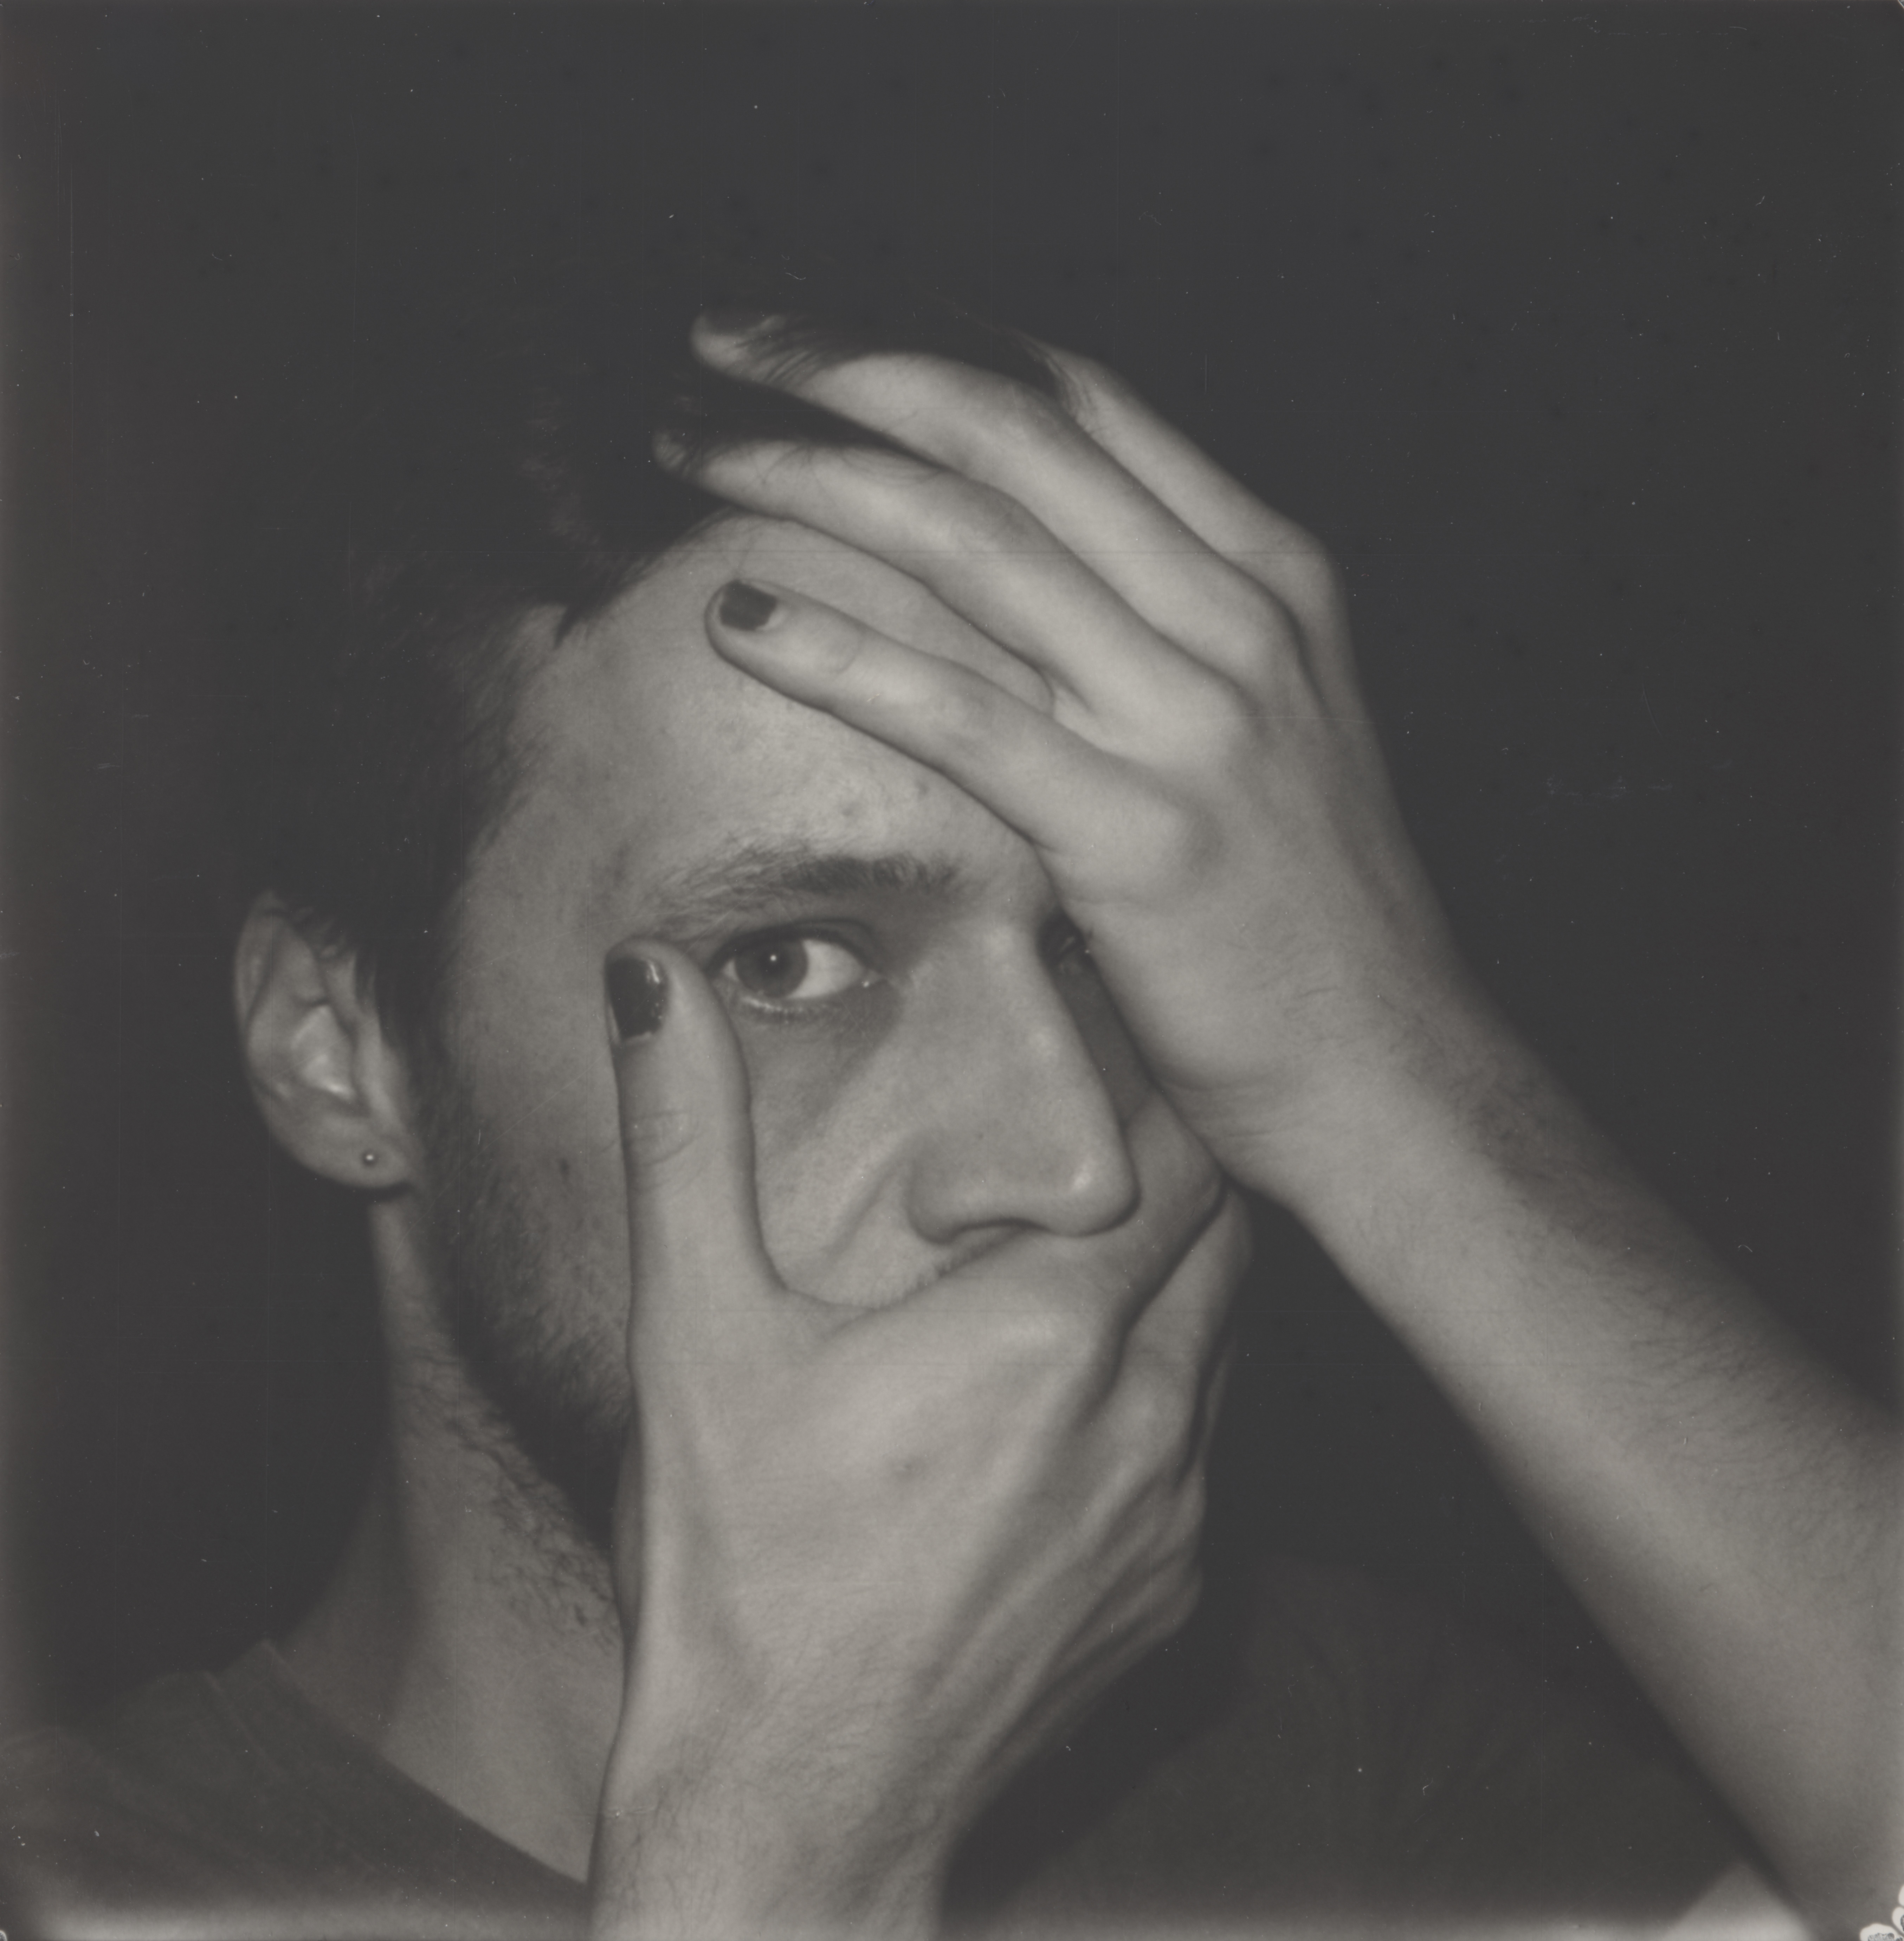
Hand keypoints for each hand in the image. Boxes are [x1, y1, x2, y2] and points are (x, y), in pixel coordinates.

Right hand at [589, 942, 1245, 1938]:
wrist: (792, 1806)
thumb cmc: (737, 1572)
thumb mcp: (693, 1335)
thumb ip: (685, 1136)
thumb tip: (652, 979)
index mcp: (1046, 1331)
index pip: (1172, 1154)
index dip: (1153, 1085)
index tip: (1113, 1051)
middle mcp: (1145, 1415)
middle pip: (1228, 1234)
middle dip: (1184, 1171)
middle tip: (1113, 1134)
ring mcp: (1176, 1518)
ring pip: (1233, 1340)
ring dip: (1184, 1282)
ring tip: (1105, 1249)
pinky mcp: (1177, 1601)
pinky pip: (1212, 1454)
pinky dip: (1174, 1397)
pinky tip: (1085, 1403)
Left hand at [659, 321, 1482, 1200]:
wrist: (1388, 1068)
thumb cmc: (1300, 906)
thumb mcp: (1261, 721)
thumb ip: (1159, 623)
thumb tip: (1012, 554)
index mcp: (1268, 575)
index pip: (1081, 400)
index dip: (931, 335)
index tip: (812, 320)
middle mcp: (1238, 618)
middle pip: (1012, 434)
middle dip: (845, 362)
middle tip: (716, 335)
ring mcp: (1195, 722)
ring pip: (974, 545)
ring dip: (810, 475)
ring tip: (688, 448)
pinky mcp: (1139, 835)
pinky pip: (961, 716)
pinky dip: (839, 654)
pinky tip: (739, 618)